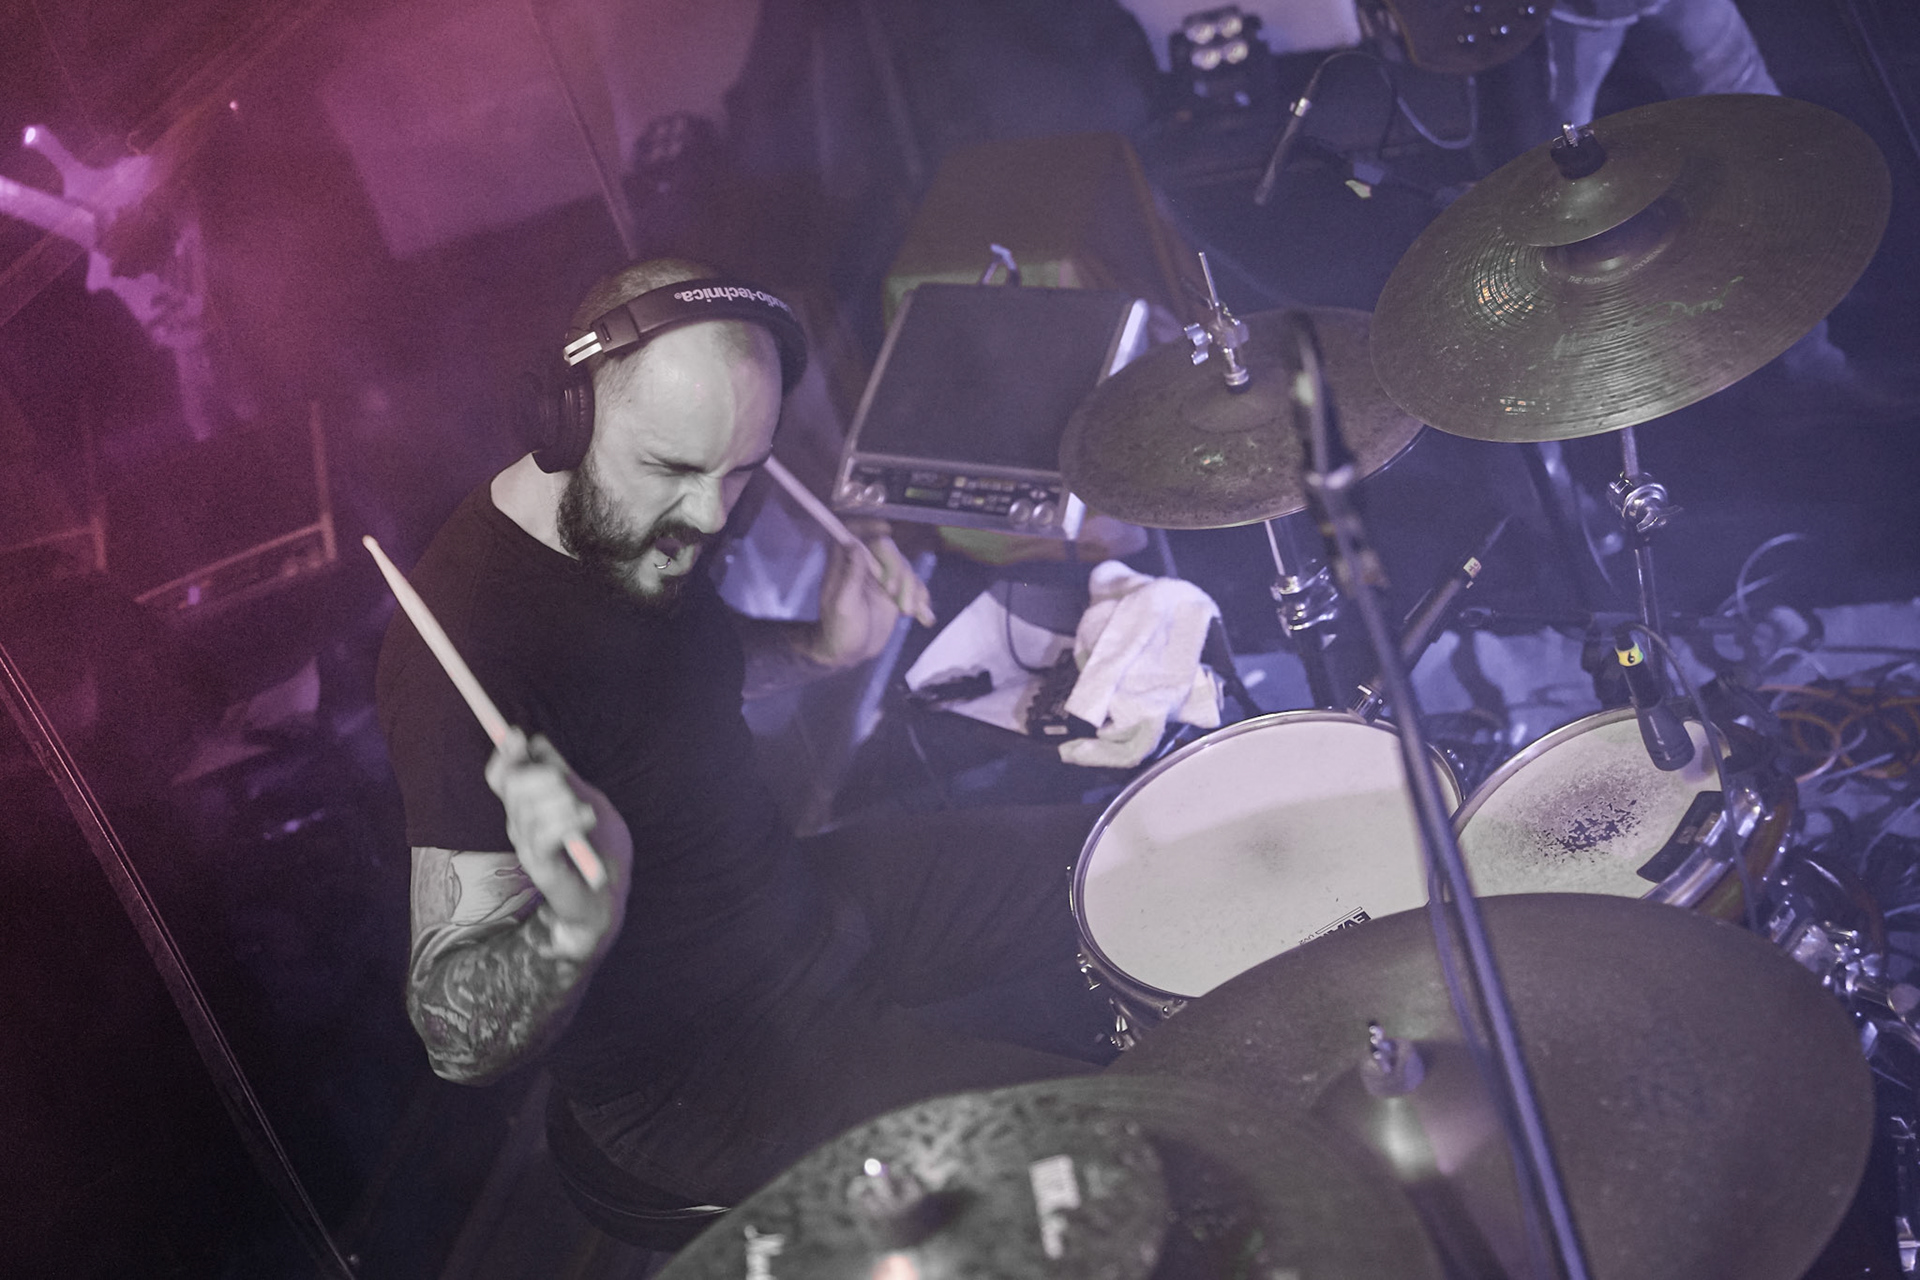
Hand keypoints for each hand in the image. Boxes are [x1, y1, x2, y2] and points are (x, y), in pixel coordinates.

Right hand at [484, 730, 631, 957]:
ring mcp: (527, 846)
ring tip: (586, 815)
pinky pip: (543, 834)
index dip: (505, 755)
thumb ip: (562, 774)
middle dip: (544, 776)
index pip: (502, 776)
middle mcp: (520, 825)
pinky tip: (585, 822)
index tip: (517, 736)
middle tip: (569, 788)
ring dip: (563, 802)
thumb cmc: (600, 847)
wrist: (610, 894)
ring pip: (530, 806)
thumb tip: (536, 742)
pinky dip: (566, 821)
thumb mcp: (586, 799)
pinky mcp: (540, 868)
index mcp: (529, 807)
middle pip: (514, 784)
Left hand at [807, 521, 934, 667]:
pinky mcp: (896, 593)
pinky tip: (924, 618)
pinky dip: (922, 601)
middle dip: (898, 571)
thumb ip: (851, 575)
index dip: (869, 526)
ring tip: (908, 613)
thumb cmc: (839, 631)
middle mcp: (865, 566)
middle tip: (894, 596)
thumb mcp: (843, 605)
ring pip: (906, 569)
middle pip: (889, 551)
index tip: (886, 530)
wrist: (851, 654)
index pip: (856, 534)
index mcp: (846, 564)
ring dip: (912, 590)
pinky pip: (916, 587)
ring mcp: (882, 579)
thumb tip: (854, 544)